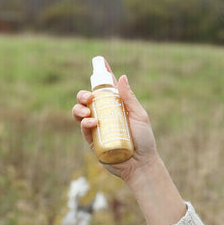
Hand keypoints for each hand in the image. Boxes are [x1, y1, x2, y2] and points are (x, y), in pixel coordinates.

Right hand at [72, 62, 158, 181]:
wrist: (141, 164)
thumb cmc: (144, 139)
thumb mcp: (139, 115)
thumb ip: (129, 98)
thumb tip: (122, 77)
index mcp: (117, 106)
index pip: (107, 88)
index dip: (102, 75)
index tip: (99, 60)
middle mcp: (105, 115)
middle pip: (88, 100)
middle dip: (83, 95)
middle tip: (89, 97)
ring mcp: (97, 127)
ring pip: (80, 113)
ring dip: (79, 108)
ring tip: (88, 112)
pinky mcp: (92, 141)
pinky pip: (83, 129)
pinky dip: (84, 123)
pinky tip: (91, 122)